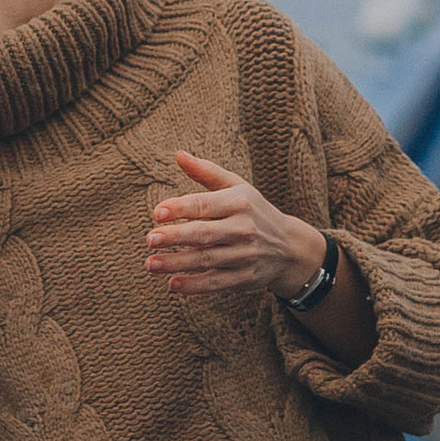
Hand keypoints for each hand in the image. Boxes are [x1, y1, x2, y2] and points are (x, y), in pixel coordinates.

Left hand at [146, 153, 323, 301]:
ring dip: (177, 263)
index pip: (205, 204)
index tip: (157, 213)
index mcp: (239, 202)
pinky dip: (194, 285)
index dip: (180, 208)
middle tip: (149, 239)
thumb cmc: (254, 211)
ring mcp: (245, 255)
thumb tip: (178, 154)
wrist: (290, 247)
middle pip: (204, 233)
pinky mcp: (244, 278)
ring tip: (151, 263)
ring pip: (207, 259)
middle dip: (175, 237)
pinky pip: (216, 283)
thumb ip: (206, 172)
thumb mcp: (237, 187)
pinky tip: (173, 284)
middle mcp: (243, 228)